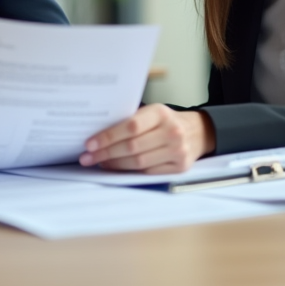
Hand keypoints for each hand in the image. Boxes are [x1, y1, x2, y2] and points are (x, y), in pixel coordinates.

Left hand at [79, 105, 215, 173]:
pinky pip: (148, 172)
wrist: (197, 132)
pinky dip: (129, 172)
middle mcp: (172, 131)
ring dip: (114, 164)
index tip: (90, 144)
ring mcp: (178, 151)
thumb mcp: (152, 113)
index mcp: (161, 113)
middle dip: (106, 153)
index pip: (130, 126)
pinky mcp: (180, 167)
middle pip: (132, 147)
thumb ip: (130, 120)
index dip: (108, 136)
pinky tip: (117, 168)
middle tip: (87, 157)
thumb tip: (98, 134)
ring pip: (138, 162)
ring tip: (99, 163)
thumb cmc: (166, 122)